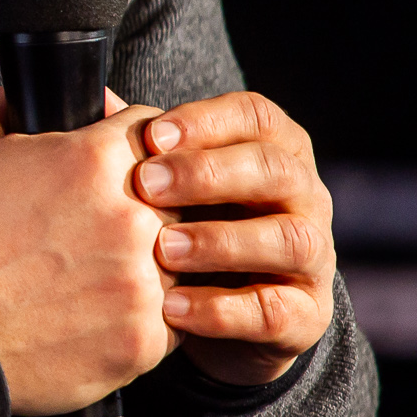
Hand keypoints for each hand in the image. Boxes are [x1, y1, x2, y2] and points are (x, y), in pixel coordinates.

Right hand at [0, 90, 174, 416]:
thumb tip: (19, 95)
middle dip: (153, 203)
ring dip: (157, 260)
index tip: (125, 159)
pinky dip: (150, 314)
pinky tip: (110, 311)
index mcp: (94, 160)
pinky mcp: (143, 338)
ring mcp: (143, 282)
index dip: (137, 140)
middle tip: (111, 222)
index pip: (158, 130)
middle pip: (183, 195)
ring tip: (110, 272)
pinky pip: (177, 318)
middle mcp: (132, 218)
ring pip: (186, 258)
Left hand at [131, 91, 334, 385]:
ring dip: (221, 242)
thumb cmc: (187, 224)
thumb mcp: (170, 185)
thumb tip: (102, 101)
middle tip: (147, 187)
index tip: (151, 135)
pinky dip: (222, 310)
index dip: (206, 121)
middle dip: (209, 174)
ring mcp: (314, 257)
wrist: (223, 316)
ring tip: (162, 250)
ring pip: (288, 239)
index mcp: (275, 150)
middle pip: (275, 169)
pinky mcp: (307, 315)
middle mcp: (305, 197)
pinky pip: (275, 311)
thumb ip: (142, 145)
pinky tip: (172, 308)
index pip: (256, 117)